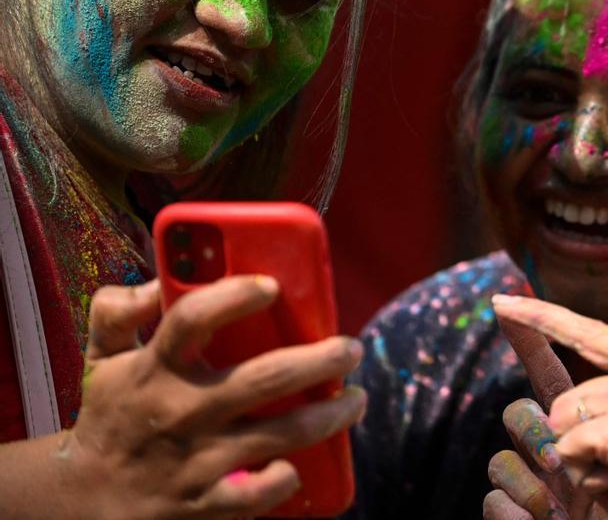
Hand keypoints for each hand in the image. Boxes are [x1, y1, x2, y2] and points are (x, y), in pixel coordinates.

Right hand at [59, 277, 364, 519]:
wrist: (82, 500)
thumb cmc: (110, 414)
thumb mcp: (101, 357)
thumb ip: (120, 310)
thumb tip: (160, 278)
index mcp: (154, 367)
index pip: (192, 319)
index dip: (234, 295)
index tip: (272, 285)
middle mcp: (180, 410)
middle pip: (263, 378)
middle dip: (321, 361)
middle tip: (351, 348)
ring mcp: (195, 459)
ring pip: (280, 434)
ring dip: (330, 415)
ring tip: (356, 398)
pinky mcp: (204, 502)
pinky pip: (259, 493)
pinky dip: (285, 477)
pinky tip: (304, 460)